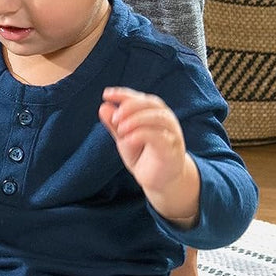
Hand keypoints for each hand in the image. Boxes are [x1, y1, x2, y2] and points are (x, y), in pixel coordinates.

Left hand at [99, 87, 197, 225]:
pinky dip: (142, 135)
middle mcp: (166, 119)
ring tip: (120, 129)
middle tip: (114, 118)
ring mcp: (171, 134)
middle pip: (151, 103)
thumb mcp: (125, 138)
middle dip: (130, 107)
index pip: (140, 98)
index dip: (124, 94)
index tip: (106, 94)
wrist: (159, 181)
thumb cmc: (143, 156)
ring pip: (157, 117)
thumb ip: (115, 124)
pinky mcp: (172, 150)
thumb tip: (103, 107)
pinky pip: (160, 137)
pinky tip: (128, 139)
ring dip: (136, 120)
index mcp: (154, 113)